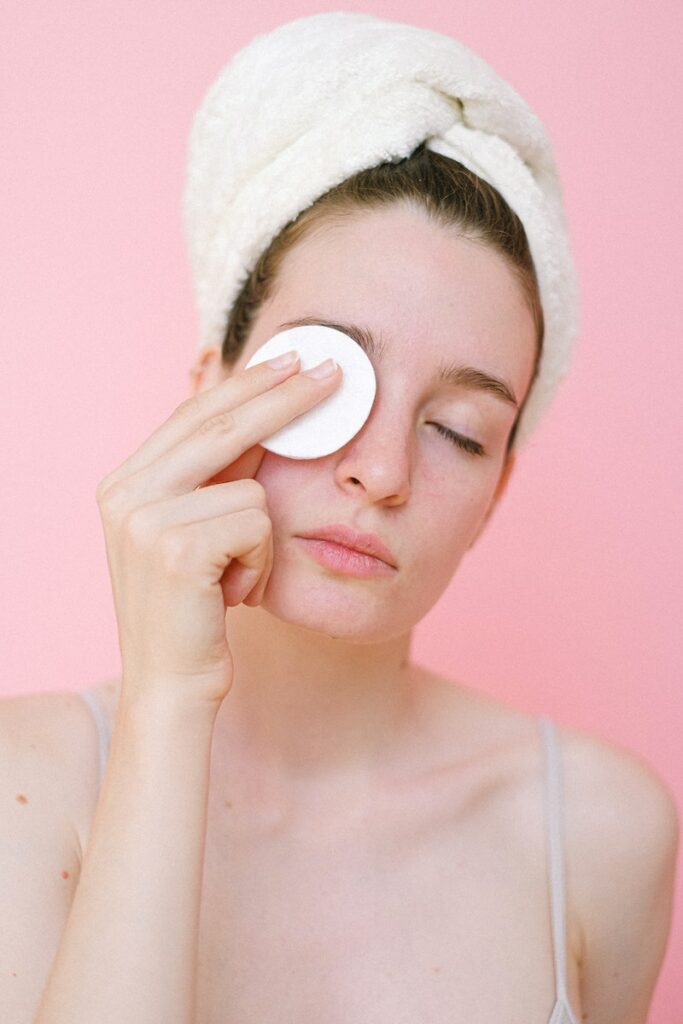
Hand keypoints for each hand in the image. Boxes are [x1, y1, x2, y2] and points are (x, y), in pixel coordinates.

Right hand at [95, 352, 340, 709]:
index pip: (194, 414)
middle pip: (221, 423)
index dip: (246, 383)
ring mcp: (145, 518)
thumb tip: (251, 408)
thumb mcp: (194, 532)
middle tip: (335, 370)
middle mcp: (125, 493)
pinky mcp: (178, 547)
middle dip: (284, 395)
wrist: (171, 686)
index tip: (290, 359)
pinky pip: (258, 524)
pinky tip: (235, 594)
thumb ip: (213, 473)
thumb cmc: (194, 611)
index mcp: (124, 484)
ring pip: (252, 487)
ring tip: (236, 577)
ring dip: (262, 538)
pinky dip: (262, 562)